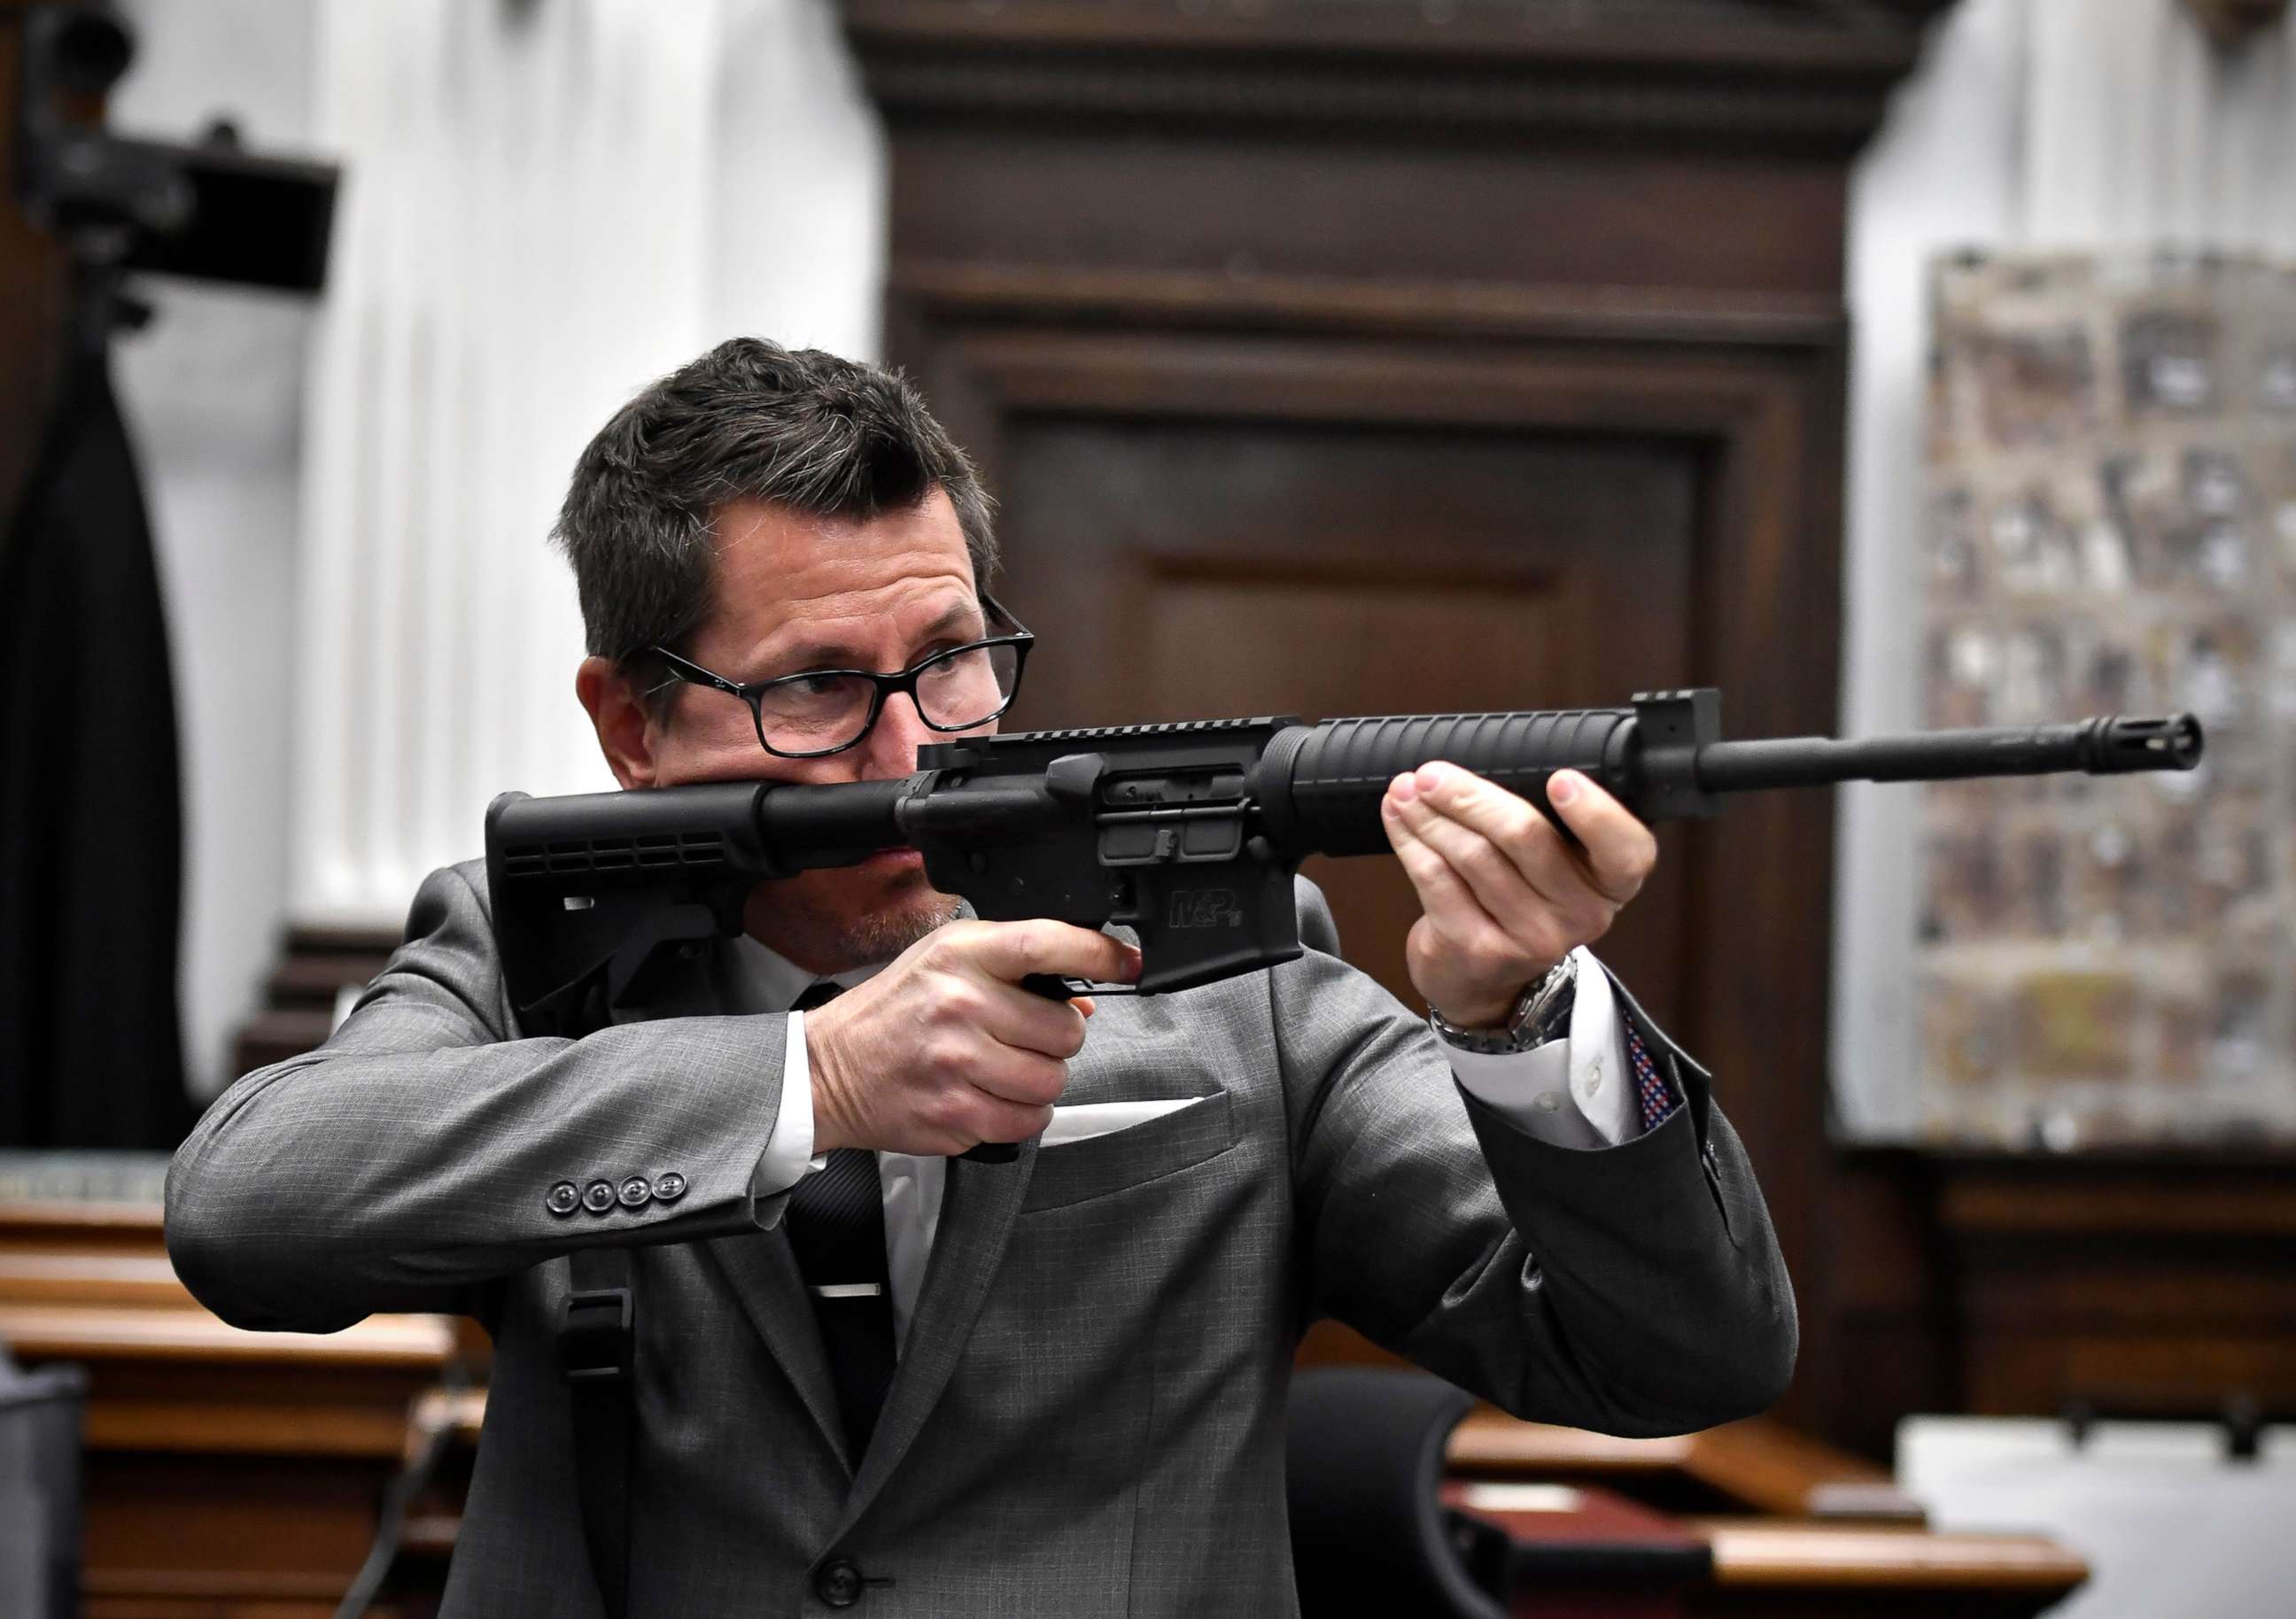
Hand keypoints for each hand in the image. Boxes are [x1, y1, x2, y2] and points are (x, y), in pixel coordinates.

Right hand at [804, 920, 1141, 1155]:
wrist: (828, 1068)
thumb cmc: (893, 1011)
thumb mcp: (946, 962)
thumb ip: (1014, 970)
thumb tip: (1082, 1002)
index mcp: (961, 955)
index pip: (1046, 943)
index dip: (1099, 954)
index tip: (1126, 964)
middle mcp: (960, 1004)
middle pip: (1064, 1031)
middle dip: (1054, 1039)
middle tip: (1021, 1037)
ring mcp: (956, 1063)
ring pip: (1051, 1081)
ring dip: (1038, 1081)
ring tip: (1002, 1069)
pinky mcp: (953, 1113)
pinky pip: (1026, 1122)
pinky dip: (1020, 1115)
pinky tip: (991, 1096)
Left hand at [1380, 763, 1656, 1029]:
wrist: (1483, 983)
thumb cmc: (1519, 902)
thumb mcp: (1554, 870)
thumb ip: (1543, 823)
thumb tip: (1479, 766)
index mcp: (1610, 884)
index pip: (1625, 850)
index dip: (1596, 813)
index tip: (1560, 778)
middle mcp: (1580, 914)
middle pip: (1524, 836)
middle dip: (1469, 795)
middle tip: (1432, 774)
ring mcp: (1529, 937)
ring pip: (1471, 854)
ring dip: (1429, 815)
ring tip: (1406, 791)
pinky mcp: (1478, 948)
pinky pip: (1436, 879)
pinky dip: (1410, 841)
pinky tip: (1398, 819)